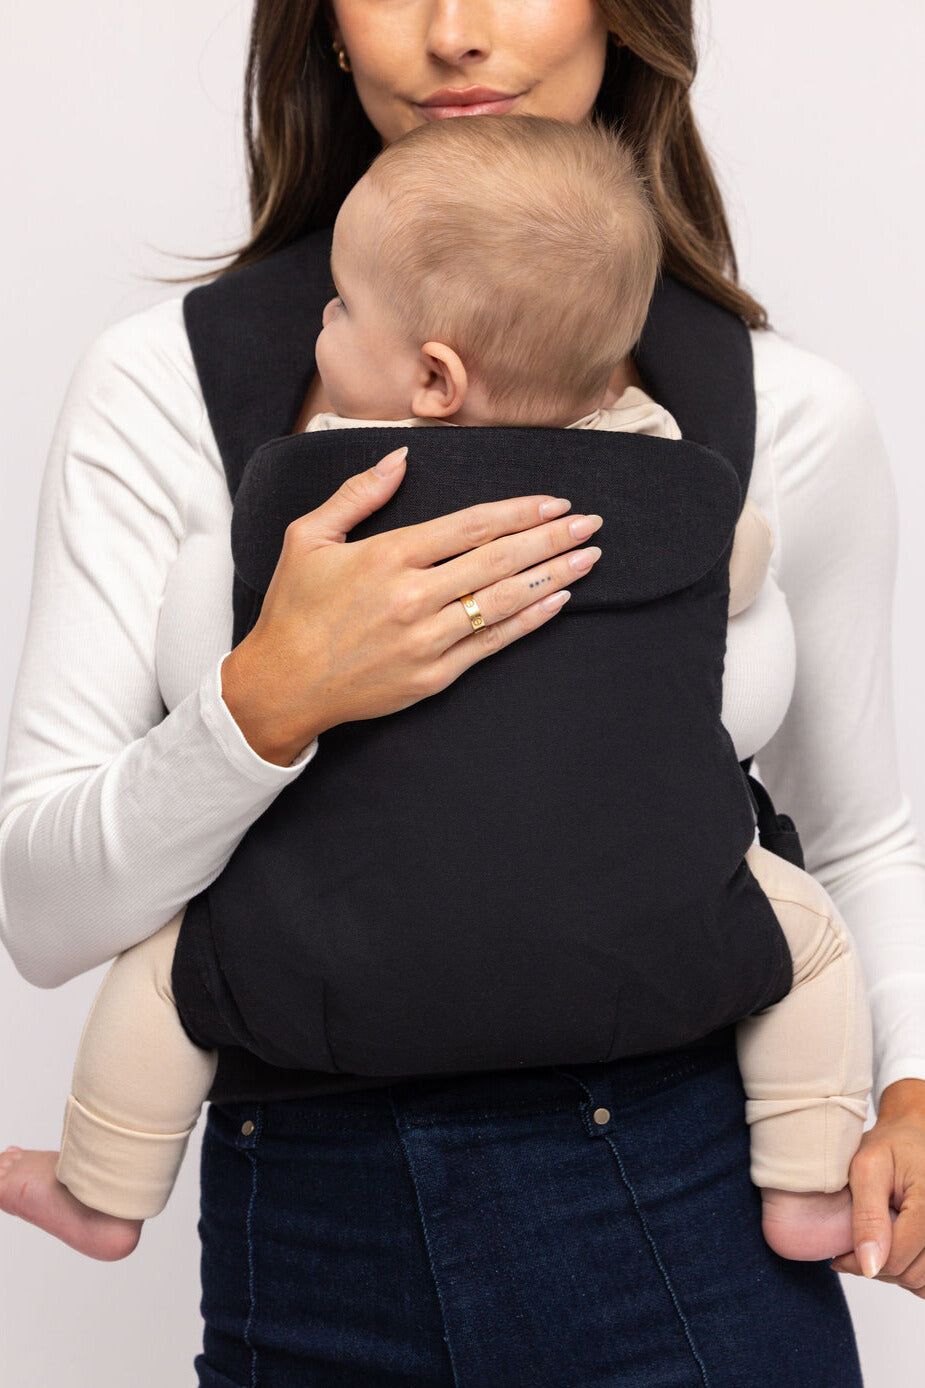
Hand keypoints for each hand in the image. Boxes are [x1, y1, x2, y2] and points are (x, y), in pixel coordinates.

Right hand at [220, 445, 603, 764]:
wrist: (281, 685)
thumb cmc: (293, 609)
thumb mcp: (307, 537)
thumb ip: (357, 494)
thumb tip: (400, 457)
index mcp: (388, 556)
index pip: (472, 525)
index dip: (520, 511)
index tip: (554, 500)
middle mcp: (414, 596)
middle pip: (500, 559)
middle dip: (552, 537)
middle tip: (591, 523)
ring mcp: (427, 639)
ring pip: (504, 600)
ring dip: (553, 576)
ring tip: (588, 558)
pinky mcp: (434, 675)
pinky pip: (493, 643)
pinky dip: (529, 621)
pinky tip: (558, 601)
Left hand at [828, 1077, 924, 1294]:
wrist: (913, 1137)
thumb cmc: (890, 1147)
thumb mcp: (867, 1169)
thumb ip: (867, 1217)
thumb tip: (869, 1266)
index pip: (896, 1259)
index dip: (861, 1263)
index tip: (838, 1256)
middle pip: (910, 1274)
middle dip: (876, 1268)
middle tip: (853, 1248)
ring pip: (921, 1282)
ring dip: (893, 1273)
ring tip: (873, 1245)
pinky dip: (909, 1271)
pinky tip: (892, 1250)